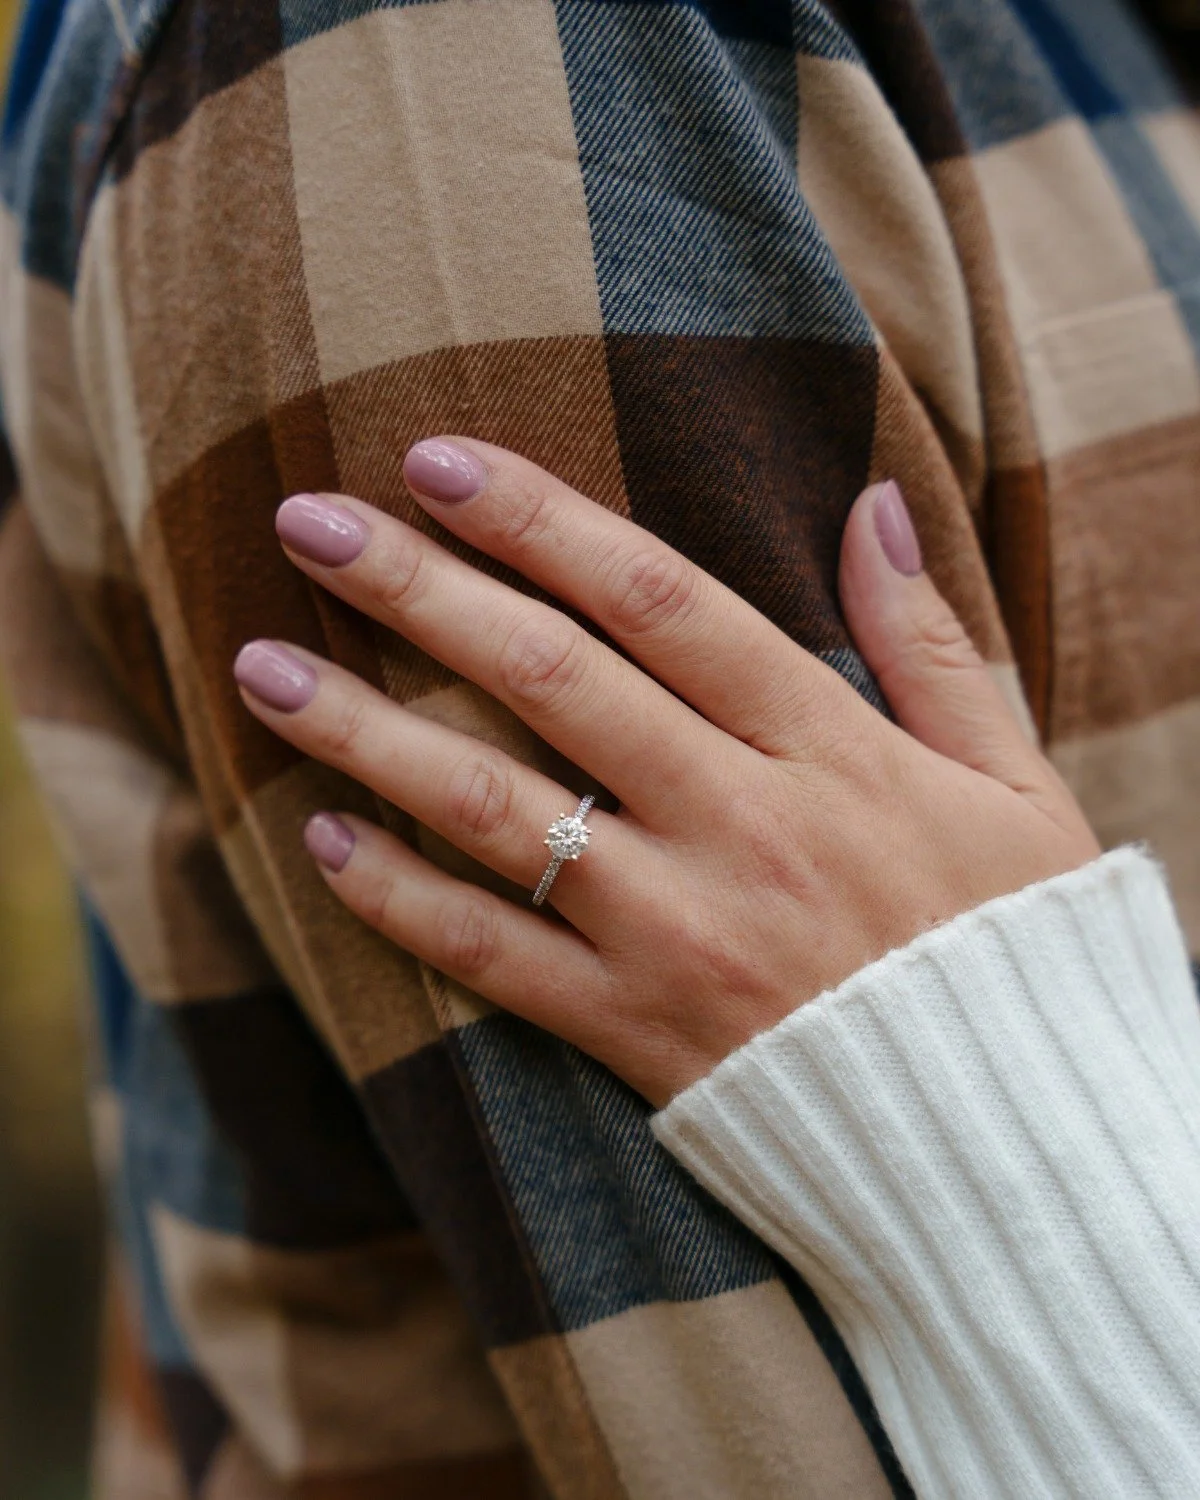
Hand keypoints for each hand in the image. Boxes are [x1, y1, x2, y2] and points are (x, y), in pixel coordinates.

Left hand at [233, 439, 1098, 1106]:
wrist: (1002, 1138)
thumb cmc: (1004, 941)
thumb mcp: (1008, 778)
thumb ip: (928, 640)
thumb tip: (871, 506)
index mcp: (826, 746)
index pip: (658, 601)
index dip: (541, 520)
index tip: (438, 460)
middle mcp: (736, 824)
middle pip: (550, 678)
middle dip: (420, 588)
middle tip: (307, 519)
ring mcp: (674, 932)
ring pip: (492, 809)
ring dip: (364, 732)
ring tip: (261, 667)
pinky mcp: (633, 1027)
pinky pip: (491, 957)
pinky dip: (397, 899)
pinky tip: (320, 839)